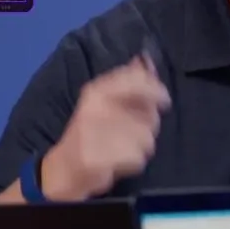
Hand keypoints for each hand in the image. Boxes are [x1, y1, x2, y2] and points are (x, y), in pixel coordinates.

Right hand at [42, 54, 171, 200]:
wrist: (65, 169)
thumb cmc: (90, 132)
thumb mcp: (103, 100)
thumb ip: (128, 80)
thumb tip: (146, 59)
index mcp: (97, 90)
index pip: (138, 79)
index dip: (156, 89)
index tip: (164, 101)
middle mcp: (98, 107)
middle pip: (149, 113)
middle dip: (148, 124)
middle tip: (131, 132)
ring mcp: (98, 133)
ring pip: (147, 138)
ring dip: (141, 146)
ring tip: (121, 147)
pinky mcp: (100, 158)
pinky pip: (138, 158)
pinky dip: (133, 162)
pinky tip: (118, 161)